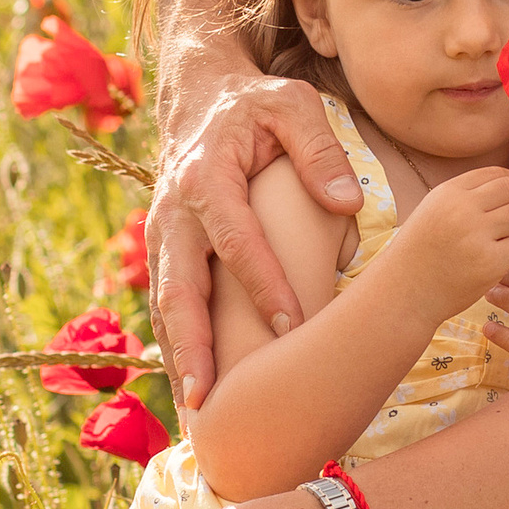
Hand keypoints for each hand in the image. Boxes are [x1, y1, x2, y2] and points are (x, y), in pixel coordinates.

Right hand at [151, 71, 362, 408]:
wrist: (199, 97)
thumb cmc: (256, 105)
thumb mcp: (294, 106)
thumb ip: (320, 151)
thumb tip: (347, 204)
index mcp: (206, 176)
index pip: (235, 240)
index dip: (261, 285)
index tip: (290, 326)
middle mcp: (173, 210)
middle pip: (177, 287)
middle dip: (191, 345)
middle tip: (207, 398)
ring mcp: (160, 232)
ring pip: (162, 303)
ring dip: (176, 357)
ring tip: (194, 411)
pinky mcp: (162, 248)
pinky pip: (163, 303)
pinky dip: (173, 345)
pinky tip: (190, 387)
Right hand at [387, 166, 508, 320]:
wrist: (402, 292)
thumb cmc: (421, 253)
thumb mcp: (434, 211)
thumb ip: (469, 196)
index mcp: (448, 192)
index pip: (496, 173)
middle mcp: (462, 208)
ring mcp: (475, 235)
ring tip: (505, 242)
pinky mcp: (489, 263)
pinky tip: (504, 260)